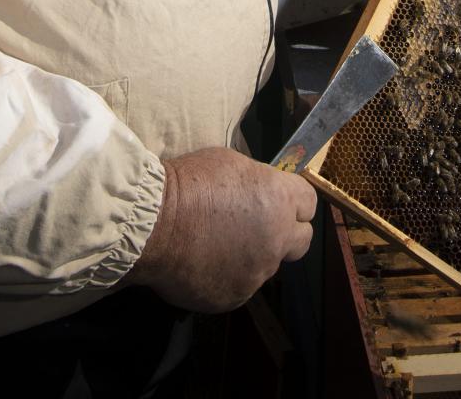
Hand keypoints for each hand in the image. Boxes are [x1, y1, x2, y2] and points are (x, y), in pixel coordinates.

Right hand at [125, 147, 316, 312]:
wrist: (152, 224)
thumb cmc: (187, 184)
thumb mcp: (231, 164)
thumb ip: (258, 183)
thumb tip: (262, 193)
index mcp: (280, 200)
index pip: (309, 202)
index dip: (294, 201)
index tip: (278, 201)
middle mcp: (277, 239)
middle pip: (302, 241)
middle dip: (286, 233)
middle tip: (258, 227)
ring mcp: (257, 272)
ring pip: (266, 265)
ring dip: (252, 256)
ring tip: (216, 245)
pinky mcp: (235, 295)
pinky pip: (239, 286)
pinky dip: (227, 276)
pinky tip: (203, 263)